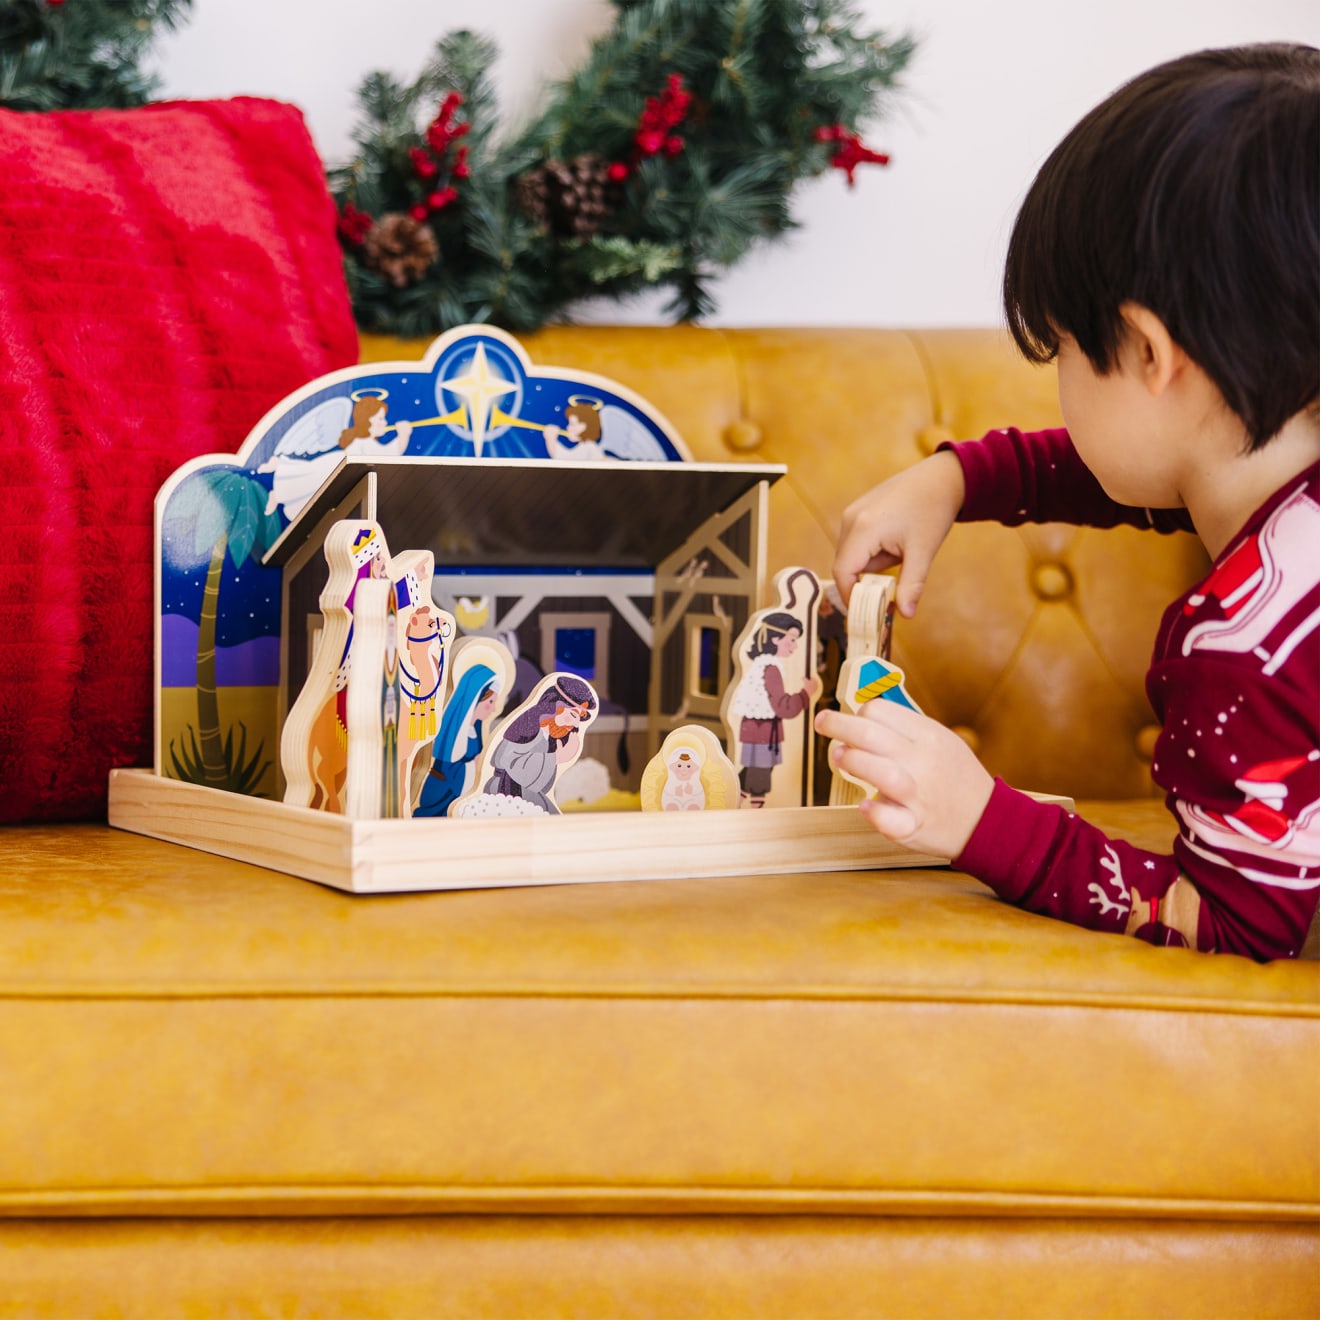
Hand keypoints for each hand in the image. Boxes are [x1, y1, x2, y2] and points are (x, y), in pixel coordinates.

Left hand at [815, 701, 992, 858]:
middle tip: (823, 724)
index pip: (881, 711)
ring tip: (840, 758)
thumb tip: (863, 710)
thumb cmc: (954, 776)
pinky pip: (891, 820)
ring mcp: (919, 795)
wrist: (988, 820)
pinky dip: (875, 812)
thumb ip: (905, 726)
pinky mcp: (915, 826)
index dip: (859, 712)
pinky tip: (864, 804)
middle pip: (871, 735)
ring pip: (880, 772)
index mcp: (928, 735)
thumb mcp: (940, 739)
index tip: (852, 720)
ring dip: (853, 762)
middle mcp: (923, 762)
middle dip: (839, 726)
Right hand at [834, 450, 964, 614]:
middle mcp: (850, 519)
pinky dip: (871, 552)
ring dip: (872, 565)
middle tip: (891, 588)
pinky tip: (895, 543)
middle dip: (865, 581)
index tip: (868, 612)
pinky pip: (856, 542)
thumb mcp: (923, 551)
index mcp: (863, 529)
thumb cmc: (932, 511)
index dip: (851, 596)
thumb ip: (911, 585)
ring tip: (901, 553)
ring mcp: (852, 512)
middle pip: (845, 565)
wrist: (940, 477)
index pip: (843, 573)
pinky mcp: (857, 510)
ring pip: (851, 554)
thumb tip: (905, 615)